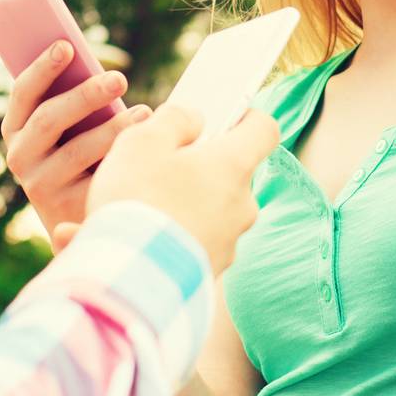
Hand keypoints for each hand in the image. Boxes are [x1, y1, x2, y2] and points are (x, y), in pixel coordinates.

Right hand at [1, 40, 151, 238]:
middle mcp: (20, 156)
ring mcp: (39, 185)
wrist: (90, 222)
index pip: (23, 93)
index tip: (66, 45)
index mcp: (16, 128)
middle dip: (86, 95)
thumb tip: (105, 74)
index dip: (42, 67)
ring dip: (113, 129)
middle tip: (120, 79)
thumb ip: (76, 103)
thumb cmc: (85, 158)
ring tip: (146, 114)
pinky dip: (122, 161)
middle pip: (49, 118)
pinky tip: (147, 152)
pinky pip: (97, 179)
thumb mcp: (72, 129)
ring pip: (77, 150)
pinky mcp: (65, 209)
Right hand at [78, 104, 280, 275]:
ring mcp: (229, 243)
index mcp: (234, 166)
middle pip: (232, 172)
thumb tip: (194, 121)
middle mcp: (242, 205)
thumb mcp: (142, 141)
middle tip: (161, 164)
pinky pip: (196, 241)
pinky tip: (142, 236)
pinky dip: (176, 234)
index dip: (246, 116)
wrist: (131, 281)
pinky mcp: (210, 271)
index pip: (264, 129)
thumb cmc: (137, 200)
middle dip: (201, 165)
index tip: (223, 114)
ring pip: (212, 209)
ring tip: (141, 206)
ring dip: (186, 202)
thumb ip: (174, 120)